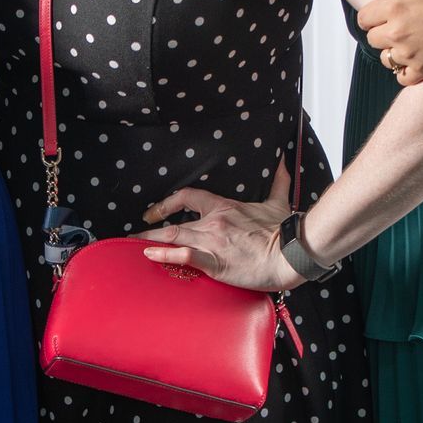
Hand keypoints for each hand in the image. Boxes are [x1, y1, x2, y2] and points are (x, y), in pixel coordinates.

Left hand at [140, 183, 293, 291]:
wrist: (290, 252)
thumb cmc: (283, 230)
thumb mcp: (278, 202)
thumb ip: (278, 181)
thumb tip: (283, 160)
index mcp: (223, 207)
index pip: (188, 196)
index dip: (167, 203)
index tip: (153, 212)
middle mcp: (213, 222)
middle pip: (173, 223)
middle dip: (150, 230)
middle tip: (132, 236)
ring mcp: (212, 242)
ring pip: (174, 237)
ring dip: (150, 242)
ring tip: (132, 246)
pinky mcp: (215, 262)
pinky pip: (185, 256)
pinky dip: (165, 255)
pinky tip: (149, 255)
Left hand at [354, 0, 422, 84]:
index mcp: (395, 7)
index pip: (363, 17)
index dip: (374, 13)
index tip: (388, 10)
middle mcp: (398, 33)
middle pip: (372, 38)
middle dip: (383, 30)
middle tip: (404, 23)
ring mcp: (410, 54)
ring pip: (385, 58)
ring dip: (393, 50)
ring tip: (413, 39)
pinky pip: (401, 76)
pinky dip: (406, 69)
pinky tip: (418, 55)